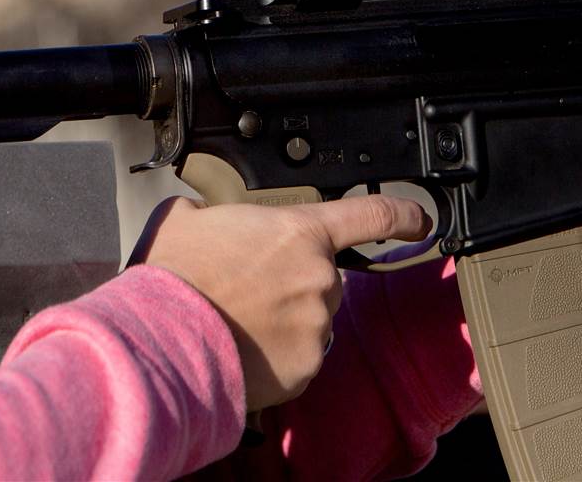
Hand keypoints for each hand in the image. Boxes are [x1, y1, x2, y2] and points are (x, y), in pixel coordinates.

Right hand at [130, 195, 430, 409]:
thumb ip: (216, 212)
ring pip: (309, 320)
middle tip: (245, 289)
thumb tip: (208, 218)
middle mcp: (320, 278)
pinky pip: (299, 358)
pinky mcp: (304, 369)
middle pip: (321, 278)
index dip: (402, 215)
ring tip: (235, 321)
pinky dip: (275, 356)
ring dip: (282, 320)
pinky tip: (240, 349)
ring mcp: (317, 326)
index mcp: (300, 232)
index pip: (372, 214)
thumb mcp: (186, 217)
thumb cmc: (172, 275)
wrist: (161, 339)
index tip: (420, 220)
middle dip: (291, 283)